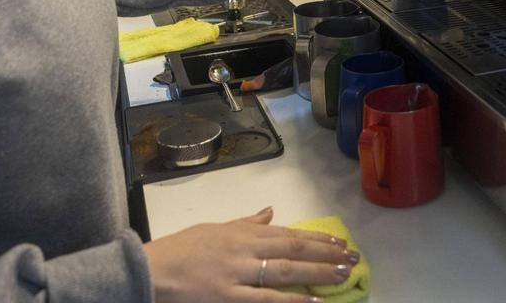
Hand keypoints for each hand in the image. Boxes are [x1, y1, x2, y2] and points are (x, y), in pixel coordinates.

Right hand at [145, 207, 358, 302]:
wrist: (152, 269)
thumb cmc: (182, 248)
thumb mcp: (216, 227)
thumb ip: (247, 222)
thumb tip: (270, 211)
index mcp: (244, 231)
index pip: (289, 233)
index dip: (317, 239)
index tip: (339, 243)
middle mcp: (246, 248)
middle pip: (295, 249)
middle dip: (326, 254)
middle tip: (352, 259)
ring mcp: (239, 273)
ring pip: (287, 271)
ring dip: (318, 273)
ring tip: (343, 276)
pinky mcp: (228, 297)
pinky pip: (266, 299)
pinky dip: (292, 300)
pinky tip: (314, 302)